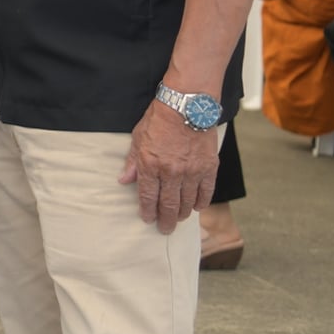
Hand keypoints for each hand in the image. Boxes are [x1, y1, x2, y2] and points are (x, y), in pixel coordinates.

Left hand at [118, 100, 219, 232]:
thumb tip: (124, 180)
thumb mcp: (138, 137)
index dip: (147, 211)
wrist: (187, 104)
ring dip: (183, 213)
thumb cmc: (160, 118)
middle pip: (169, 205)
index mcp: (150, 165)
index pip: (148, 196)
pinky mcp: (209, 167)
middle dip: (166, 220)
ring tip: (179, 218)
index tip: (147, 219)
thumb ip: (133, 162)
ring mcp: (192, 171)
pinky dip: (201, 202)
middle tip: (165, 229)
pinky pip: (206, 192)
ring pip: (188, 202)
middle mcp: (171, 172)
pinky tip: (197, 207)